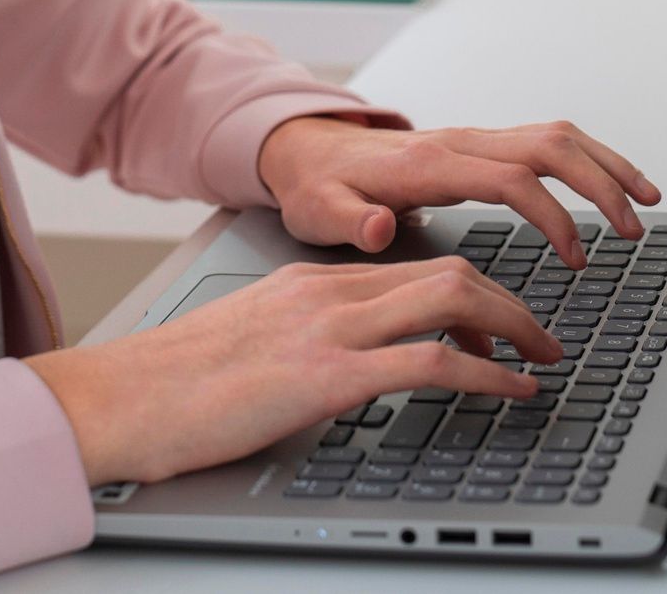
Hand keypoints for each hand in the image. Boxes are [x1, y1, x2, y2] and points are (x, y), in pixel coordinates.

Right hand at [24, 255, 563, 486]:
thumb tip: (344, 369)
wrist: (123, 398)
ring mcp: (327, 329)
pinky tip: (512, 389)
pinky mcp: (327, 375)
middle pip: (445, 270)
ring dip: (512, 326)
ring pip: (449, 297)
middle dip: (509, 300)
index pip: (411, 268)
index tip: (500, 324)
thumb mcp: (253, 345)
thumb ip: (303, 342)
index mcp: (308, 285)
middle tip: (543, 337)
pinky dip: (487, 371)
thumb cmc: (176, 386)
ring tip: (543, 358)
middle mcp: (325, 294)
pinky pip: (430, 360)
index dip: (472, 293)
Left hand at [256, 116, 662, 266]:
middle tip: (635, 230)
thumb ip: (347, 221)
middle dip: (600, 183)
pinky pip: (546, 142)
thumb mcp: (317, 212)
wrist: (306, 148)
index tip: (577, 257)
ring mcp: (472, 139)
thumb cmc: (315, 185)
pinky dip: (587, 161)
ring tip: (647, 203)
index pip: (510, 179)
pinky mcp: (480, 146)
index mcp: (427, 164)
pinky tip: (613, 187)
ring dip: (605, 165)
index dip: (553, 215)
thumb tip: (376, 227)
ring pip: (555, 136)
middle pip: (548, 146)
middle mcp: (458, 143)